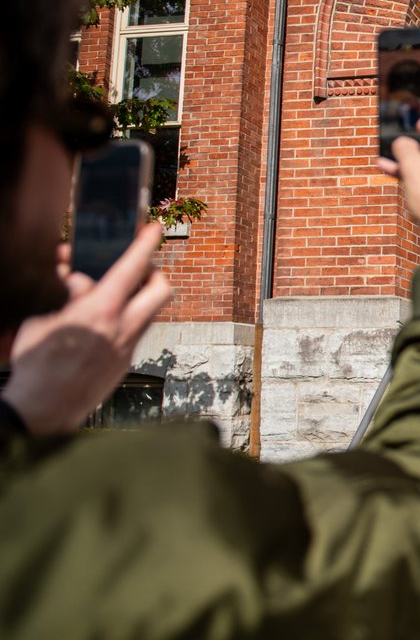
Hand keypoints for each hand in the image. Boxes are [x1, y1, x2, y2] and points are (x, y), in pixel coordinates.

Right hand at [2, 225, 171, 435]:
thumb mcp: (42, 319)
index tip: (155, 229)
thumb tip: (76, 279)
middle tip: (139, 267)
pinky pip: (135, 332)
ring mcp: (129, 347)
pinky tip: (100, 325)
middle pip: (161, 289)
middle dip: (155, 272)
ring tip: (112, 295)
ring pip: (151, 312)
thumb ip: (64, 295)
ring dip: (140, 298)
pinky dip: (125, 321)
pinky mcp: (126, 363)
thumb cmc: (36, 363)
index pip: (132, 269)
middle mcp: (123, 328)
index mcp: (101, 311)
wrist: (44, 410)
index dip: (145, 244)